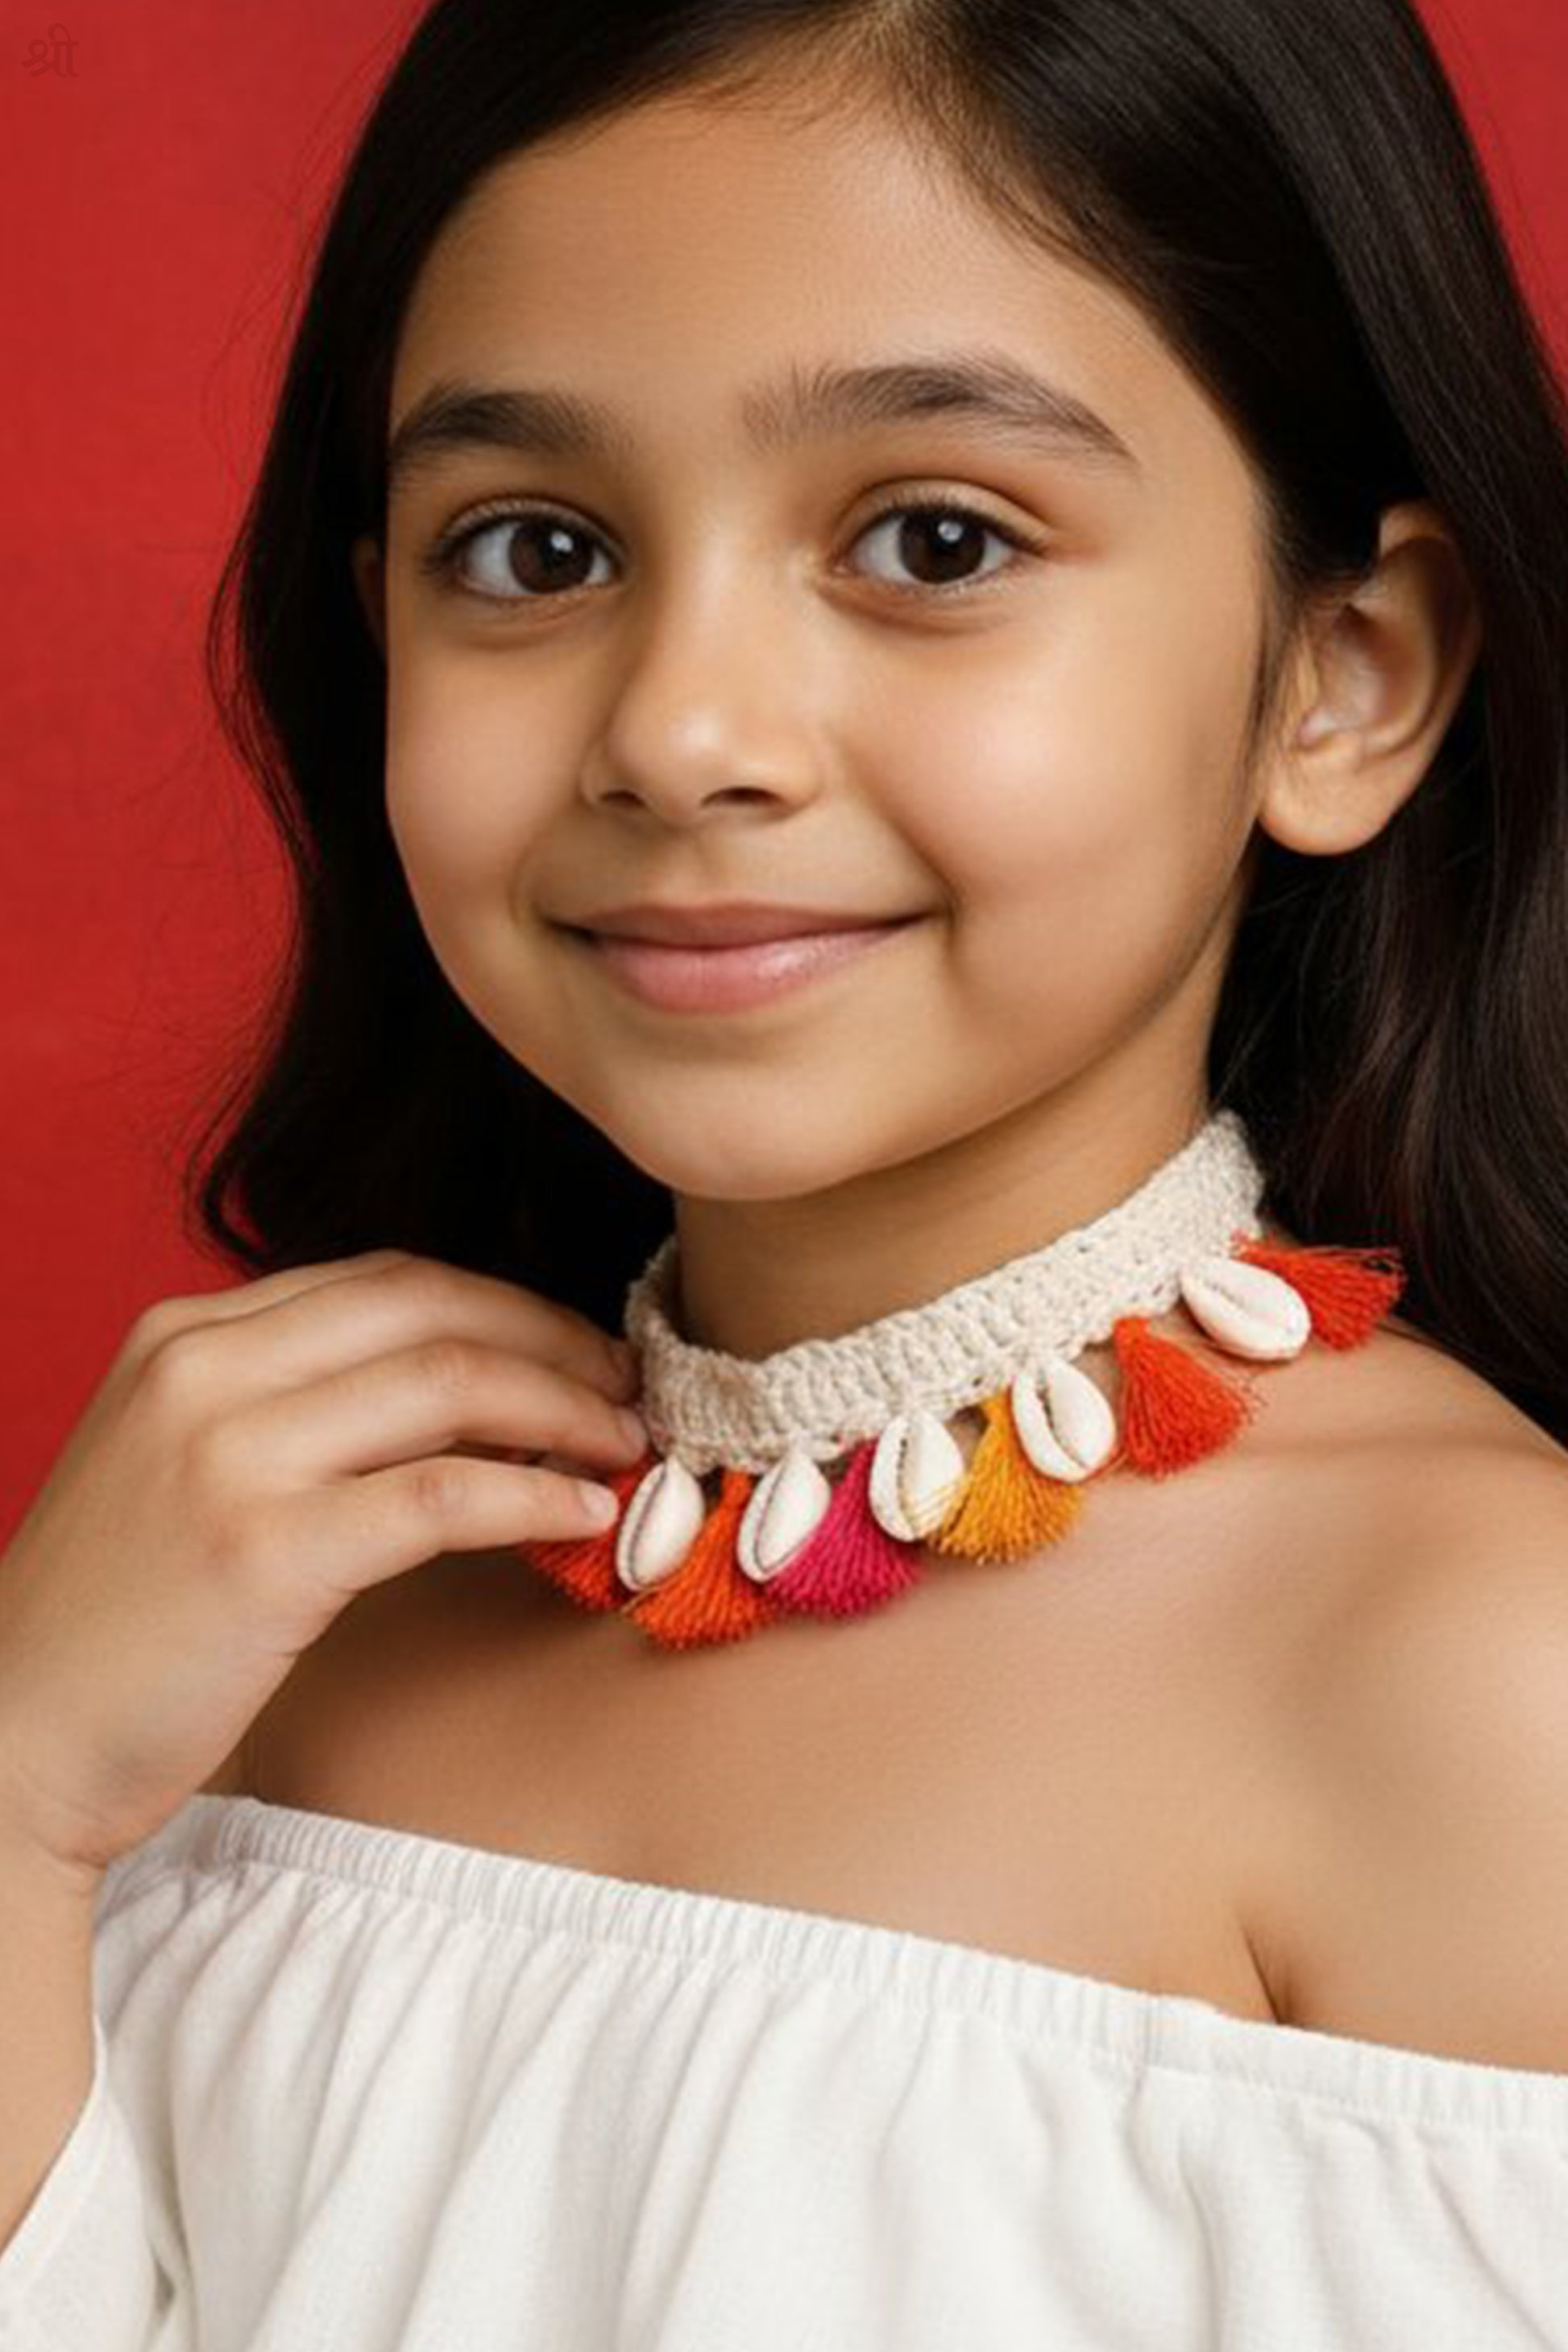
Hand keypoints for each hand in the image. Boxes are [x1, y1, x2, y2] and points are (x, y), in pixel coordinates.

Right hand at [0, 1250, 648, 1884]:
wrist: (4, 1741)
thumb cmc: (114, 1623)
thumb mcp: (182, 1467)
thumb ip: (289, 1408)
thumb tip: (459, 1396)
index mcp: (186, 1334)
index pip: (385, 1278)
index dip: (505, 1304)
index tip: (578, 1346)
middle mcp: (204, 1368)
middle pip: (432, 1308)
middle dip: (555, 1339)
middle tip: (632, 1386)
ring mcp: (228, 1453)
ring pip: (451, 1384)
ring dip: (566, 1409)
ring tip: (630, 1446)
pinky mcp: (263, 1549)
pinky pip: (441, 1495)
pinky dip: (532, 1497)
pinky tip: (583, 1516)